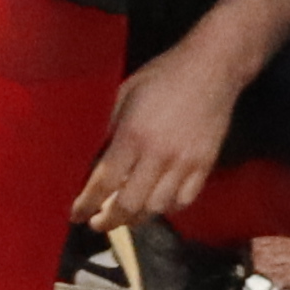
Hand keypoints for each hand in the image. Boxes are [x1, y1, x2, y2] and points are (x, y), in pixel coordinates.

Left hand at [79, 43, 246, 225]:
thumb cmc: (163, 75)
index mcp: (133, 135)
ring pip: (156, 208)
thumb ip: (110, 128)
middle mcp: (158, 155)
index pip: (103, 183)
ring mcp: (185, 162)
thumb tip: (96, 158)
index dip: (85, 205)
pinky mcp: (205, 164)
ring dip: (136, 218)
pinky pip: (184, 200)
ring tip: (126, 216)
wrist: (213, 67)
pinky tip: (157, 203)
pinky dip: (167, 208)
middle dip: (109, 221)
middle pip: (129, 204)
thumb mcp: (125, 94)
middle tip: (98, 223)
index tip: (76, 215)